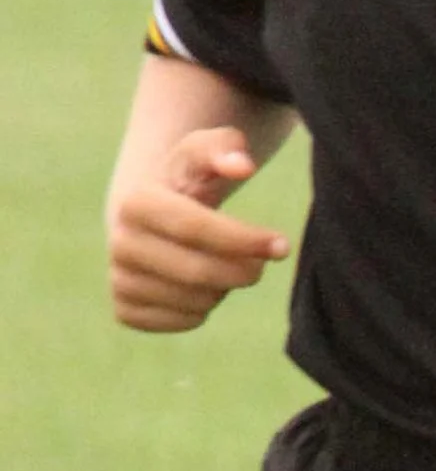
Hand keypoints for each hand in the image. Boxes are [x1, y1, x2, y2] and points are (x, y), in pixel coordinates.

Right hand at [108, 125, 288, 331]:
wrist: (150, 220)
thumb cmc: (186, 183)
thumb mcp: (203, 155)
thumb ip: (225, 148)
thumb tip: (243, 166)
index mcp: (135, 203)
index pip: (195, 228)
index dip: (244, 239)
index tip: (281, 245)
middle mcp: (119, 243)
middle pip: (198, 272)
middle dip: (242, 270)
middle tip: (261, 262)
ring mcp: (119, 280)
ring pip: (196, 301)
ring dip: (224, 287)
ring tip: (221, 264)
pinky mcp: (125, 311)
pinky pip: (185, 321)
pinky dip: (204, 308)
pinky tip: (201, 286)